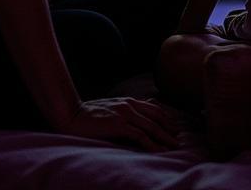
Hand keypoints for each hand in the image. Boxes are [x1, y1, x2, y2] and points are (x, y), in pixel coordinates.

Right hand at [54, 96, 184, 151]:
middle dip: (169, 128)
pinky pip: (139, 135)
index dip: (166, 118)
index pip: (154, 108)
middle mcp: (130, 105)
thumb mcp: (110, 109)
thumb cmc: (88, 114)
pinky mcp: (118, 125)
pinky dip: (151, 143)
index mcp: (128, 101)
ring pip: (151, 126)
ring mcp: (125, 114)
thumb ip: (123, 111)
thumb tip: (132, 120)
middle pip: (157, 116)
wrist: (71, 114)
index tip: (174, 127)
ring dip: (165, 137)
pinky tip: (158, 150)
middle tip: (179, 138)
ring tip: (174, 146)